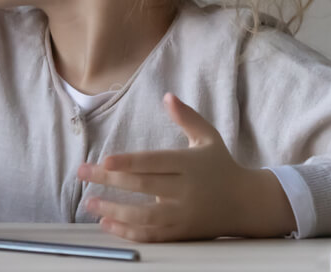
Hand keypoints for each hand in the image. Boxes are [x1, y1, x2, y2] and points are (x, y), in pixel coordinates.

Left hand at [78, 93, 294, 240]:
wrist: (248, 204)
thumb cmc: (222, 166)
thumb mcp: (209, 138)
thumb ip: (187, 117)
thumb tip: (167, 95)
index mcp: (190, 164)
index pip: (154, 162)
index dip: (128, 162)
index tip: (104, 160)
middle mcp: (186, 190)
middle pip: (143, 186)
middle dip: (109, 181)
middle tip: (82, 173)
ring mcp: (184, 214)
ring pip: (145, 216)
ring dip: (114, 210)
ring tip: (89, 202)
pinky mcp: (182, 232)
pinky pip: (153, 235)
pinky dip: (129, 232)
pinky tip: (108, 225)